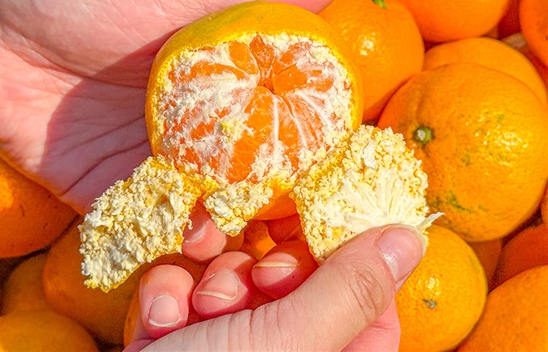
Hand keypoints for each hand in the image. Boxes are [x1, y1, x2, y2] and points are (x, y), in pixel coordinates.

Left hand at [0, 0, 342, 214]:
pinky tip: (187, 243)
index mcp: (213, 88)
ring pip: (199, 210)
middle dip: (266, 204)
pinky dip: (167, 240)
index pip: (272, 126)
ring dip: (218, 228)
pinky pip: (146, 227)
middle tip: (289, 221)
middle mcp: (189, 133)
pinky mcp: (106, 196)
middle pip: (240, 178)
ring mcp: (149, 167)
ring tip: (227, 233)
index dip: (305, 149)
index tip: (335, 168)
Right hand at [125, 225, 424, 350]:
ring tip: (193, 310)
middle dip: (261, 270)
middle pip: (296, 274)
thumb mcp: (288, 344)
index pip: (367, 297)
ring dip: (210, 280)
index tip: (321, 231)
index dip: (347, 260)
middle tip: (249, 284)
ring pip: (236, 269)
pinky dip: (171, 293)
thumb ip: (349, 290)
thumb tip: (411, 237)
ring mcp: (229, 337)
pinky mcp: (181, 329)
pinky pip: (188, 283)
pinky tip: (160, 318)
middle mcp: (284, 348)